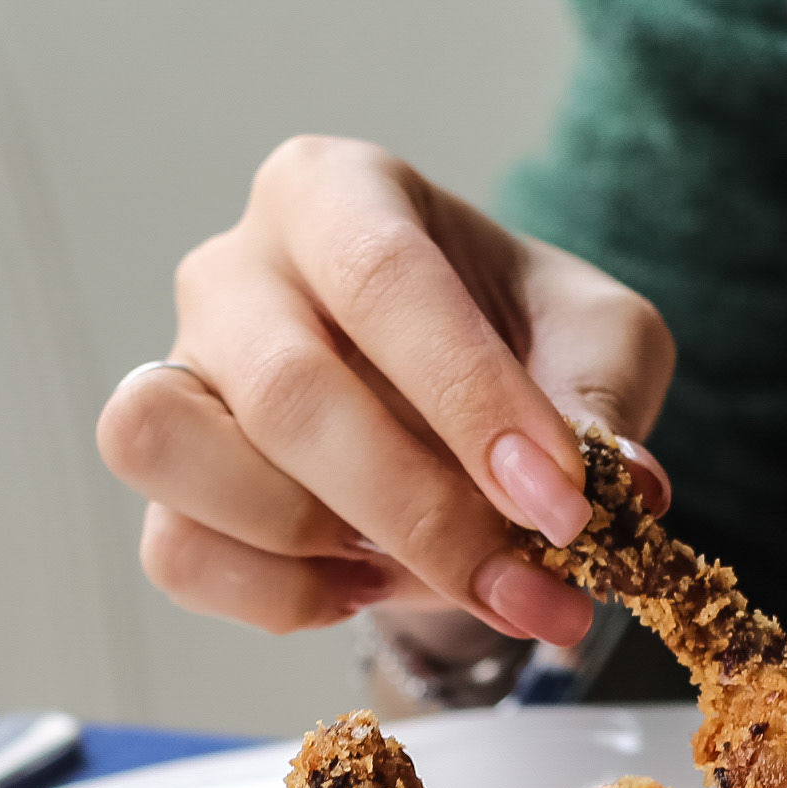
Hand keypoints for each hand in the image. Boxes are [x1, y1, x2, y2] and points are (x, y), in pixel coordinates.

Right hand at [95, 135, 672, 644]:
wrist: (449, 406)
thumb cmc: (514, 343)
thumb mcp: (595, 340)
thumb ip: (608, 396)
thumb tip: (626, 487)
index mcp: (337, 192)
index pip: (388, 280)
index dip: (473, 400)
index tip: (563, 503)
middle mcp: (234, 270)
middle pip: (287, 390)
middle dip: (418, 511)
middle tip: (527, 584)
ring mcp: (176, 371)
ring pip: (174, 453)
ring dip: (312, 543)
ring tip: (417, 568)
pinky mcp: (160, 477)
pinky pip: (175, 550)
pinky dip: (273, 595)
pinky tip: (359, 587)